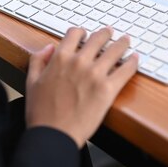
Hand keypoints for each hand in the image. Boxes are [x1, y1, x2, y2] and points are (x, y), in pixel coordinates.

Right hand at [25, 27, 138, 147]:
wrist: (53, 135)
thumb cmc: (41, 112)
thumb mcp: (31, 81)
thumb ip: (38, 60)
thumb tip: (48, 48)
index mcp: (60, 58)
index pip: (75, 33)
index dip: (81, 31)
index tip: (85, 34)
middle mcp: (79, 62)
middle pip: (98, 38)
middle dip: (105, 33)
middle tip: (110, 32)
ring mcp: (95, 75)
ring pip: (115, 49)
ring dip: (122, 42)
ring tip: (126, 40)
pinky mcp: (108, 89)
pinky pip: (126, 70)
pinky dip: (133, 62)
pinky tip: (136, 59)